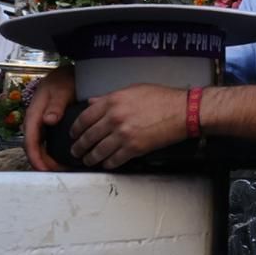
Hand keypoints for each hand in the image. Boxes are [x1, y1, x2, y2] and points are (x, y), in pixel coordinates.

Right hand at [24, 67, 75, 171]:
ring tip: (62, 169)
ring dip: (47, 159)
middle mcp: (34, 121)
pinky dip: (51, 152)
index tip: (44, 170)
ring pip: (39, 146)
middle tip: (58, 174)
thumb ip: (56, 105)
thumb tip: (48, 121)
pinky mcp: (47, 125)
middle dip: (42, 163)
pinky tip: (63, 158)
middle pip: (33, 147)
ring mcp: (40, 124)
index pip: (30, 140)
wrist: (65, 73)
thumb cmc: (63, 80)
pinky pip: (45, 142)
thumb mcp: (61, 90)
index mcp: (34, 114)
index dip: (35, 157)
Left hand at [70, 84, 186, 169]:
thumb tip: (92, 102)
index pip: (84, 117)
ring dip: (90, 158)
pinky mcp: (134, 148)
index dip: (75, 129)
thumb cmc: (161, 98)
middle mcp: (114, 118)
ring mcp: (123, 134)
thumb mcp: (132, 89)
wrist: (181, 111)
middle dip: (79, 146)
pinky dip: (108, 164)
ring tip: (87, 160)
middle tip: (76, 151)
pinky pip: (114, 160)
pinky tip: (106, 164)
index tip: (74, 134)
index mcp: (112, 101)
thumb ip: (109, 97)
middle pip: (88, 136)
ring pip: (98, 151)